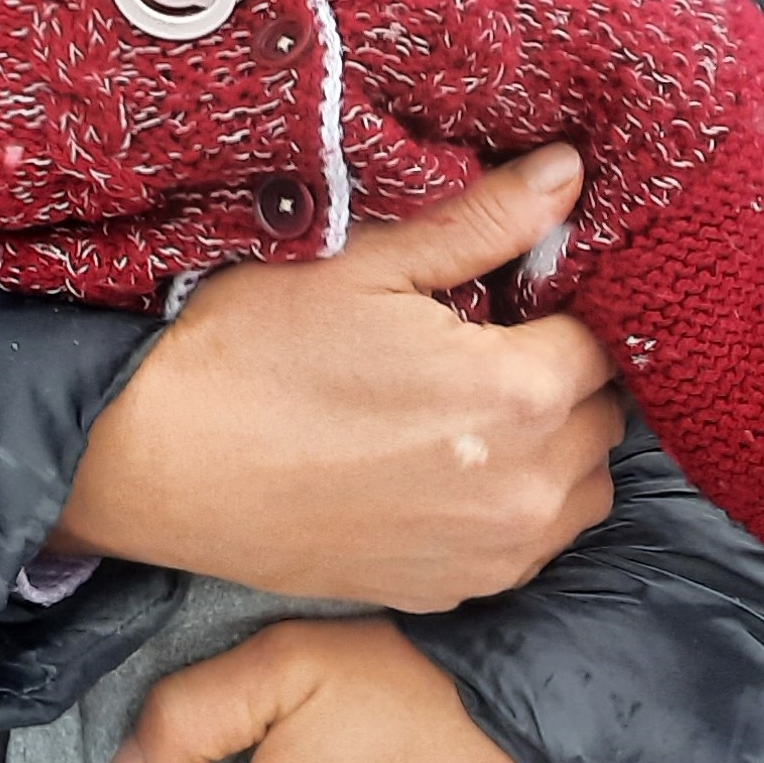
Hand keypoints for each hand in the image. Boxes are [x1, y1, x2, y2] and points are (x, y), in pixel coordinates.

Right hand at [54, 146, 619, 609]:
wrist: (160, 460)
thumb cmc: (253, 350)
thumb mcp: (364, 264)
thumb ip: (482, 222)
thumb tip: (570, 170)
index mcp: (517, 394)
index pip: (603, 342)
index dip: (562, 308)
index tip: (513, 294)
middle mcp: (528, 488)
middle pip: (603, 418)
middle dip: (561, 376)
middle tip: (483, 343)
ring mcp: (492, 554)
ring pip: (581, 489)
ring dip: (551, 446)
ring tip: (466, 407)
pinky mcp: (452, 592)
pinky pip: (528, 546)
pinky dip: (510, 505)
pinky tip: (440, 466)